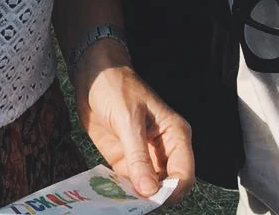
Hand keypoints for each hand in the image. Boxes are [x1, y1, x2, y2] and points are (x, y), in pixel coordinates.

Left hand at [73, 43, 194, 203]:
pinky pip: (128, 185)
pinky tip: (111, 198)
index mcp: (175, 136)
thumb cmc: (117, 88)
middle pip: (168, 187)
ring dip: (136, 200)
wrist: (94, 77)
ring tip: (120, 204)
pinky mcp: (125, 162)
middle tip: (134, 206)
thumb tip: (149, 192)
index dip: (172, 192)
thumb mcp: (129, 121)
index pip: (184, 174)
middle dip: (154, 200)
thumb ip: (139, 157)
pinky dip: (121, 194)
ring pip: (148, 190)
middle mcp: (164, 151)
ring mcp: (144, 158)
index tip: (153, 202)